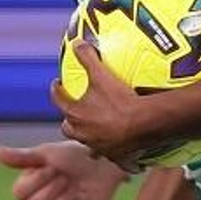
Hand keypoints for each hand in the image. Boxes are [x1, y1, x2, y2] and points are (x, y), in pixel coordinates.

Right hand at [0, 141, 128, 199]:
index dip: (36, 181)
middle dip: (52, 189)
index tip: (52, 166)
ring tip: (73, 187)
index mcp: (29, 185)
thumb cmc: (73, 156)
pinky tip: (84, 197)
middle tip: (66, 176)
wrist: (103, 164)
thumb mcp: (47, 154)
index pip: (19, 194)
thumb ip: (22, 157)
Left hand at [51, 41, 147, 172]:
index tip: (58, 84)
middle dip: (70, 119)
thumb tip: (77, 43)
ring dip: (89, 137)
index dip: (57, 91)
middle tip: (75, 111)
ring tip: (96, 131)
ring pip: (88, 144)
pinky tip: (121, 149)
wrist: (143, 124)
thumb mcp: (101, 75)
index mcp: (76, 115)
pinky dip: (114, 152)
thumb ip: (87, 57)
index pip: (59, 101)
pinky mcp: (116, 157)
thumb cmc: (119, 100)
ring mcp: (99, 147)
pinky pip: (113, 156)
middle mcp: (83, 134)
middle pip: (69, 128)